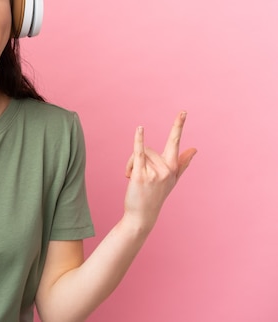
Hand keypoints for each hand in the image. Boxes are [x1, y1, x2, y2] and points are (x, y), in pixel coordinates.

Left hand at [123, 111, 196, 230]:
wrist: (142, 215)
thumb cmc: (156, 196)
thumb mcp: (172, 180)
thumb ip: (183, 163)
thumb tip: (195, 149)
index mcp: (173, 167)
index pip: (175, 142)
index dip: (178, 126)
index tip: (183, 111)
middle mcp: (166, 169)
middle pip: (148, 149)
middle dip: (138, 159)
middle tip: (137, 176)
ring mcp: (154, 172)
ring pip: (139, 153)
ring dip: (131, 164)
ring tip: (133, 179)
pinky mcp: (140, 175)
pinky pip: (138, 153)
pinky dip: (138, 140)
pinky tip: (140, 129)